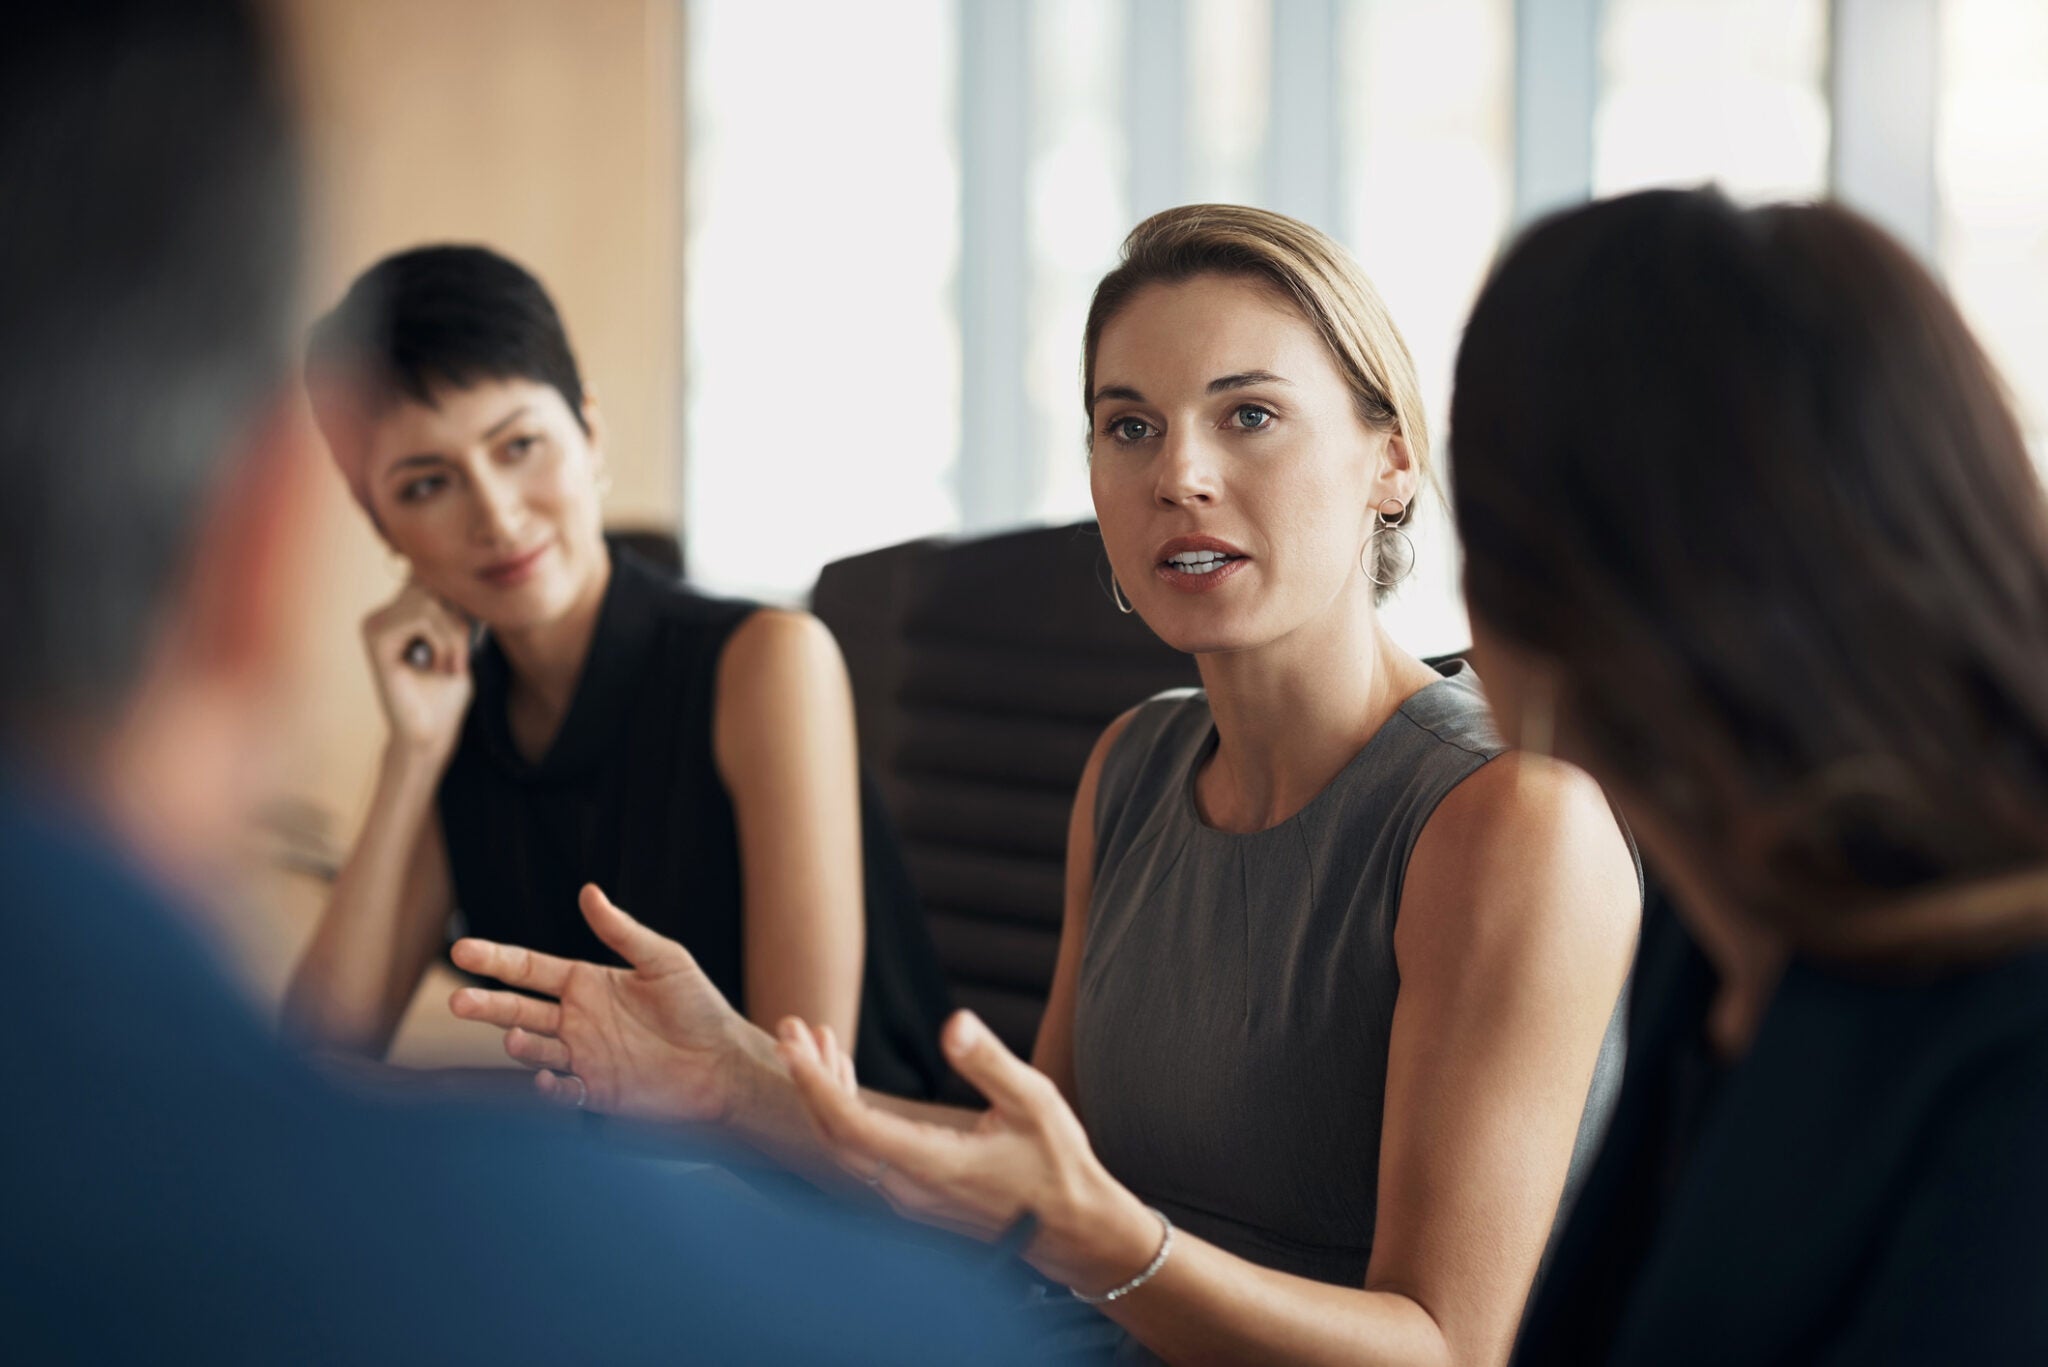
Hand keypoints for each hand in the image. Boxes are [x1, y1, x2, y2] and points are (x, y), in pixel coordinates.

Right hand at [362, 581, 472, 757]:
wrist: (430, 734)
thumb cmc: (447, 693)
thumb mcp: (460, 643)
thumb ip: (457, 609)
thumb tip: (467, 574)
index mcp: (399, 612)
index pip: (434, 579)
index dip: (460, 602)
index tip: (470, 638)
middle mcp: (382, 614)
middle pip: (431, 584)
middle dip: (459, 619)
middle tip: (463, 657)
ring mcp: (375, 624)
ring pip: (429, 601)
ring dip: (454, 635)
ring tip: (453, 666)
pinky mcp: (375, 638)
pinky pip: (420, 617)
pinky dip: (443, 641)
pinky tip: (440, 668)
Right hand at [448, 884, 760, 1123]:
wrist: (725, 1064)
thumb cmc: (700, 1006)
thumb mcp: (664, 960)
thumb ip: (622, 932)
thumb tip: (588, 891)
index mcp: (586, 982)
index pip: (529, 968)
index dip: (496, 958)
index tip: (461, 948)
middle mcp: (577, 1019)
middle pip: (517, 1009)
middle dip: (486, 1005)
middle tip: (457, 1002)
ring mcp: (582, 1056)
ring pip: (533, 1048)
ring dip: (519, 1044)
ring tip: (514, 1036)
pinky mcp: (595, 1091)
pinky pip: (560, 1090)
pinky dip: (548, 1086)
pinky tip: (550, 1077)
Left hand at [779, 1009, 1160, 1294]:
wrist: (1074, 1229)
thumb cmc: (1058, 1165)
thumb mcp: (1034, 1102)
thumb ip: (989, 1062)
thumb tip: (953, 1023)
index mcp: (932, 1165)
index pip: (851, 1127)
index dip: (816, 1085)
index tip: (792, 1046)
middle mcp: (909, 1189)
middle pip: (835, 1136)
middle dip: (808, 1080)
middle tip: (790, 1028)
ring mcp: (908, 1197)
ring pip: (845, 1145)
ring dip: (825, 1093)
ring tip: (815, 1040)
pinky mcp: (914, 1196)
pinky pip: (861, 1153)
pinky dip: (845, 1111)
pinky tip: (845, 1078)